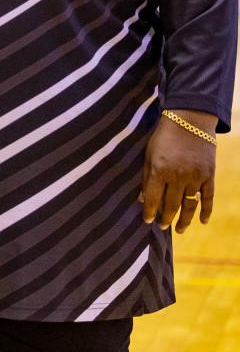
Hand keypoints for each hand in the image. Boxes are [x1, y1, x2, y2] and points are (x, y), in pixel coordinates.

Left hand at [141, 110, 217, 232]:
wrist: (190, 121)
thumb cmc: (164, 138)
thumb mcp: (149, 155)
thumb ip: (147, 178)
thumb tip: (143, 199)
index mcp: (159, 170)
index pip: (154, 198)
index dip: (150, 212)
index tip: (148, 221)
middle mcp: (178, 176)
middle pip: (171, 204)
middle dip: (166, 218)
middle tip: (162, 227)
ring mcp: (196, 176)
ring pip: (190, 205)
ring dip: (185, 219)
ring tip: (179, 230)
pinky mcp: (209, 175)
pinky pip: (208, 197)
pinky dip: (206, 210)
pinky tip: (202, 222)